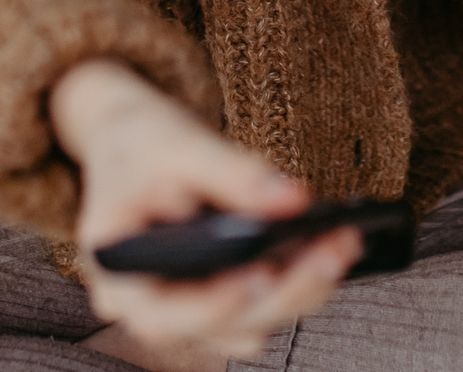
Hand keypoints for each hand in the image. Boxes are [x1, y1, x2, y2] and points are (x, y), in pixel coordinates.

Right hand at [53, 60, 360, 362]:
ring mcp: (191, 308)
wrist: (131, 138)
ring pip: (256, 319)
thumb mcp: (176, 144)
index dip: (217, 302)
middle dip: (286, 289)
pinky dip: (298, 276)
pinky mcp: (222, 295)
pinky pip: (265, 300)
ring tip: (343, 241)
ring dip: (303, 287)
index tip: (264, 270)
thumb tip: (295, 201)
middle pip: (226, 324)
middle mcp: (153, 308)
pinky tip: (330, 242)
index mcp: (118, 278)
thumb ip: (232, 173)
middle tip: (334, 248)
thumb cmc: (138, 142)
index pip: (165, 314)